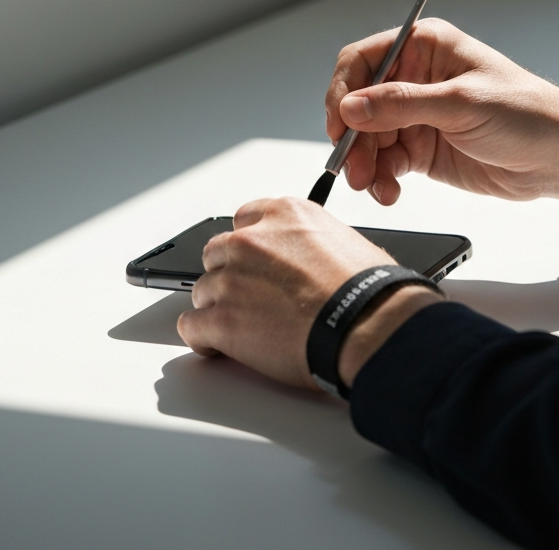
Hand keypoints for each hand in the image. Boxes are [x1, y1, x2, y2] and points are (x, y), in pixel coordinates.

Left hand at [176, 197, 438, 388]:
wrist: (365, 324)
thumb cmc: (367, 290)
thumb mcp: (343, 239)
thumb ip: (309, 240)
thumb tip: (305, 257)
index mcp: (284, 214)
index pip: (245, 220)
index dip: (251, 247)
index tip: (256, 262)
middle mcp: (252, 240)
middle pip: (218, 254)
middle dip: (231, 275)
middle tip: (252, 298)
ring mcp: (232, 279)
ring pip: (203, 291)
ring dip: (219, 307)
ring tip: (246, 327)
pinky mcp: (221, 319)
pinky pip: (191, 327)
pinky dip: (203, 338)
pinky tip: (219, 345)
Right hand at [326, 18, 558, 207]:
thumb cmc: (526, 113)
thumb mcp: (461, 104)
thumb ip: (402, 104)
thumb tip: (352, 107)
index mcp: (425, 48)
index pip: (363, 60)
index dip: (344, 91)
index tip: (340, 123)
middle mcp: (415, 78)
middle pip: (359, 104)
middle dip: (353, 138)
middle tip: (354, 167)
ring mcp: (417, 115)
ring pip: (368, 138)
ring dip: (365, 164)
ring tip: (374, 186)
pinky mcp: (421, 148)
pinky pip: (385, 162)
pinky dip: (381, 179)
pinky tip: (389, 191)